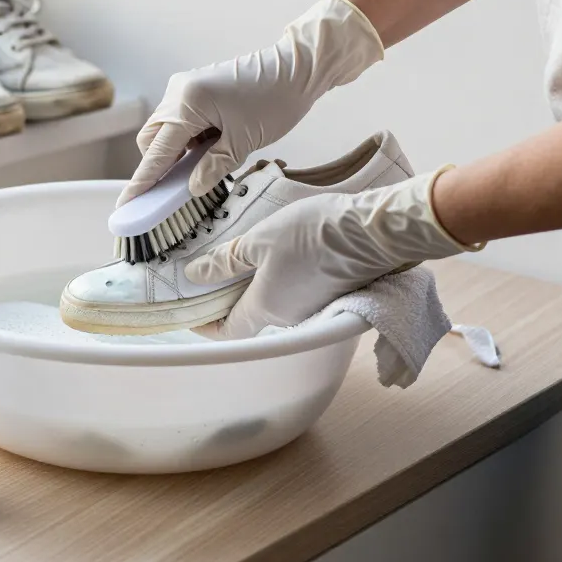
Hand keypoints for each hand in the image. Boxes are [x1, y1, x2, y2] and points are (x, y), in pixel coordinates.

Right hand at [118, 0, 383, 206]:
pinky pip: (179, 119)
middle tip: (179, 185)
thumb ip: (213, 167)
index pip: (157, 152)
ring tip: (210, 158)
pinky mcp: (194, 87)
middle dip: (161, 164)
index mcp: (187, 104)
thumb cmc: (276, 99)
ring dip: (177, 151)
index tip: (127, 204)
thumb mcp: (244, 142)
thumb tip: (192, 187)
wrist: (297, 68)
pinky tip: (212, 143)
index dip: (143, 182)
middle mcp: (177, 92)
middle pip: (152, 139)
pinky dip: (188, 137)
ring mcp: (184, 87)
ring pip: (165, 129)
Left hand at [183, 169, 479, 339]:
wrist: (373, 231)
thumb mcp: (259, 240)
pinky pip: (291, 292)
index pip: (226, 330)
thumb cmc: (313, 234)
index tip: (188, 309)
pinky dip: (273, 279)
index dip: (204, 323)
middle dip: (224, 300)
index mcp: (265, 308)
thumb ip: (225, 260)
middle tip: (206, 276)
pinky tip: (268, 254)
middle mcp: (288, 316)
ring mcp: (310, 305)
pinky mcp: (328, 291)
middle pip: (247, 317)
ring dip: (249, 286)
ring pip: (270, 302)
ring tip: (233, 258)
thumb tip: (194, 275)